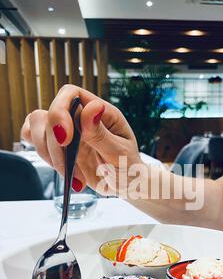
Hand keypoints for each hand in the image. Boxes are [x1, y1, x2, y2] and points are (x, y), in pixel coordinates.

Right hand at [21, 85, 140, 195]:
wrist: (127, 184)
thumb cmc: (128, 166)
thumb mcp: (120, 153)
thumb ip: (102, 134)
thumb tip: (92, 107)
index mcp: (100, 112)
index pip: (69, 94)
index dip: (60, 110)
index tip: (65, 139)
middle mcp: (80, 118)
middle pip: (47, 114)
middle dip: (53, 143)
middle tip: (68, 168)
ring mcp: (68, 132)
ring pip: (37, 129)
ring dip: (50, 156)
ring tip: (75, 177)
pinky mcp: (59, 148)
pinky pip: (37, 142)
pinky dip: (44, 158)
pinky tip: (64, 174)